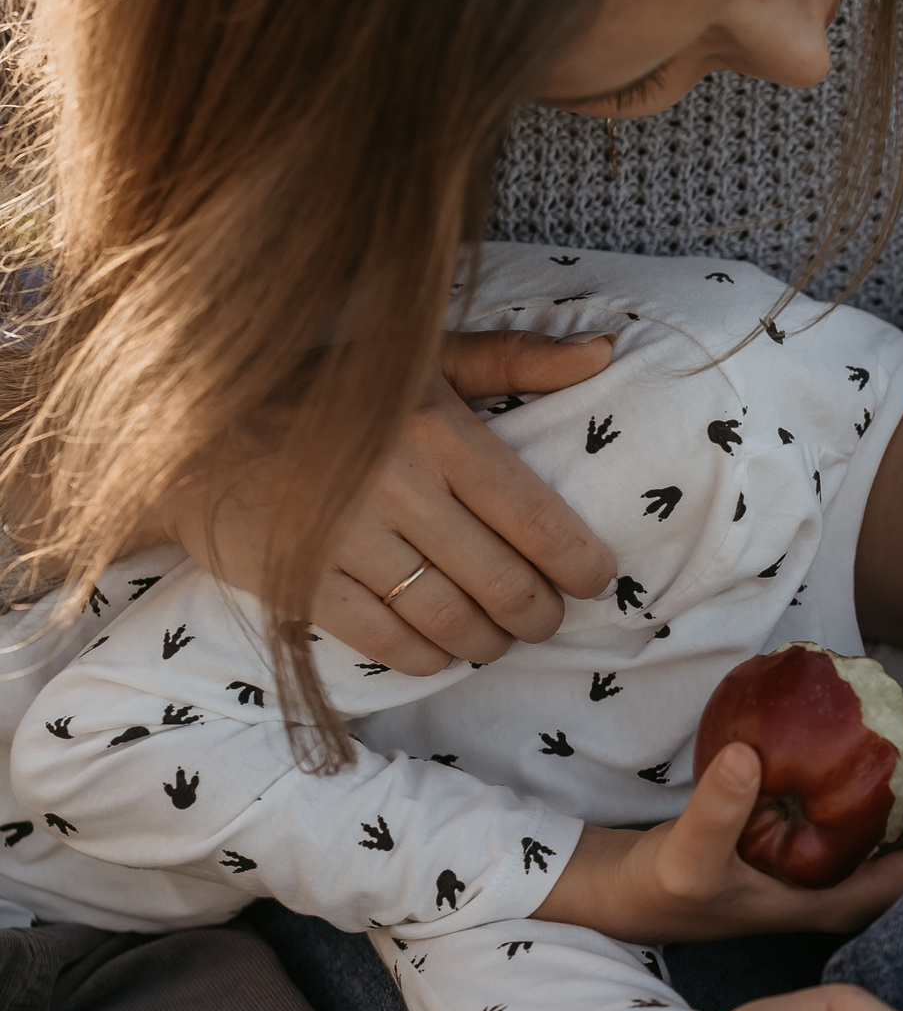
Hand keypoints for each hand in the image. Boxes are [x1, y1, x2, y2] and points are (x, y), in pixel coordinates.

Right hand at [159, 331, 619, 676]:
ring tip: (494, 635)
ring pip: (452, 622)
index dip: (581, 568)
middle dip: (538, 615)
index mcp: (439, 432)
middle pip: (505, 586)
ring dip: (488, 642)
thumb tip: (603, 353)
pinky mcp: (301, 579)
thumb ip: (514, 361)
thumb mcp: (421, 357)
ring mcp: (347, 537)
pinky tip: (439, 650)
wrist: (191, 419)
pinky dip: (426, 657)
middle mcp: (399, 487)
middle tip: (542, 616)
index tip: (594, 580)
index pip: (540, 524)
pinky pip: (388, 641)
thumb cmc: (328, 385)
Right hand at [537, 743, 902, 942]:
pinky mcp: (796, 843)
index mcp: (829, 904)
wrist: (623, 894)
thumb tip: (749, 755)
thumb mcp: (685, 855)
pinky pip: (850, 812)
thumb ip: (716, 811)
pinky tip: (856, 737)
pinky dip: (863, 781)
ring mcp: (817, 867)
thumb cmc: (661, 888)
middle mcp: (835, 888)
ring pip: (887, 832)